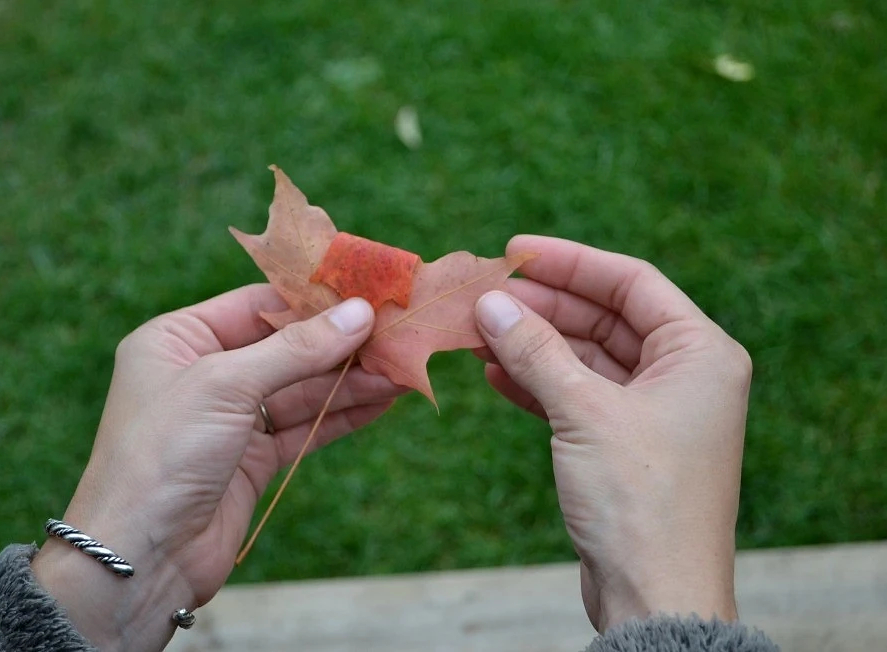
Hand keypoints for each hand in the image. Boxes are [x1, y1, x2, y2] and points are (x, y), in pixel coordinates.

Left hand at [32, 286, 404, 650]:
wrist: (140, 558)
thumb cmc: (163, 454)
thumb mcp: (227, 385)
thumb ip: (296, 348)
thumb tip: (358, 313)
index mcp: (178, 338)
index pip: (256, 303)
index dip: (311, 297)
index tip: (366, 290)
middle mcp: (203, 372)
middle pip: (285, 346)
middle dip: (340, 343)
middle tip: (396, 333)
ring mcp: (229, 418)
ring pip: (301, 389)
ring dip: (350, 380)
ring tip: (402, 370)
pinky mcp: (251, 459)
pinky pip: (304, 427)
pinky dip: (341, 415)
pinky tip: (381, 401)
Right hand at [475, 235, 750, 631]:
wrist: (655, 594)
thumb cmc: (640, 500)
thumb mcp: (584, 413)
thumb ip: (536, 352)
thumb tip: (491, 303)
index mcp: (699, 353)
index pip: (632, 282)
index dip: (572, 262)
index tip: (516, 251)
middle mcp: (683, 375)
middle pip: (605, 317)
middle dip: (544, 306)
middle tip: (485, 294)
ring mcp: (653, 411)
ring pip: (585, 358)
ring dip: (534, 345)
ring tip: (479, 331)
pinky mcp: (624, 443)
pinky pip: (577, 395)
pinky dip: (538, 383)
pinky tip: (496, 372)